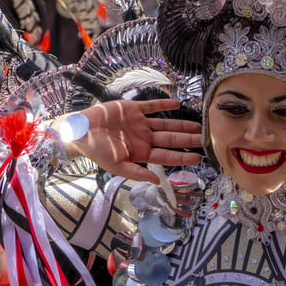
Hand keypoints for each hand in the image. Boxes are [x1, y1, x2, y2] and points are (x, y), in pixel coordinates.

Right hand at [59, 98, 202, 183]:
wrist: (79, 132)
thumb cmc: (96, 151)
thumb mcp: (116, 166)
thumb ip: (137, 173)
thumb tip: (156, 181)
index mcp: (141, 152)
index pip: (167, 156)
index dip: (183, 156)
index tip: (199, 157)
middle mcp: (144, 138)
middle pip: (171, 139)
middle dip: (188, 139)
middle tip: (206, 139)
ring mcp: (139, 123)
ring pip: (166, 123)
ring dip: (182, 123)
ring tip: (198, 124)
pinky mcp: (132, 109)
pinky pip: (152, 106)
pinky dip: (164, 104)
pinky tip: (178, 104)